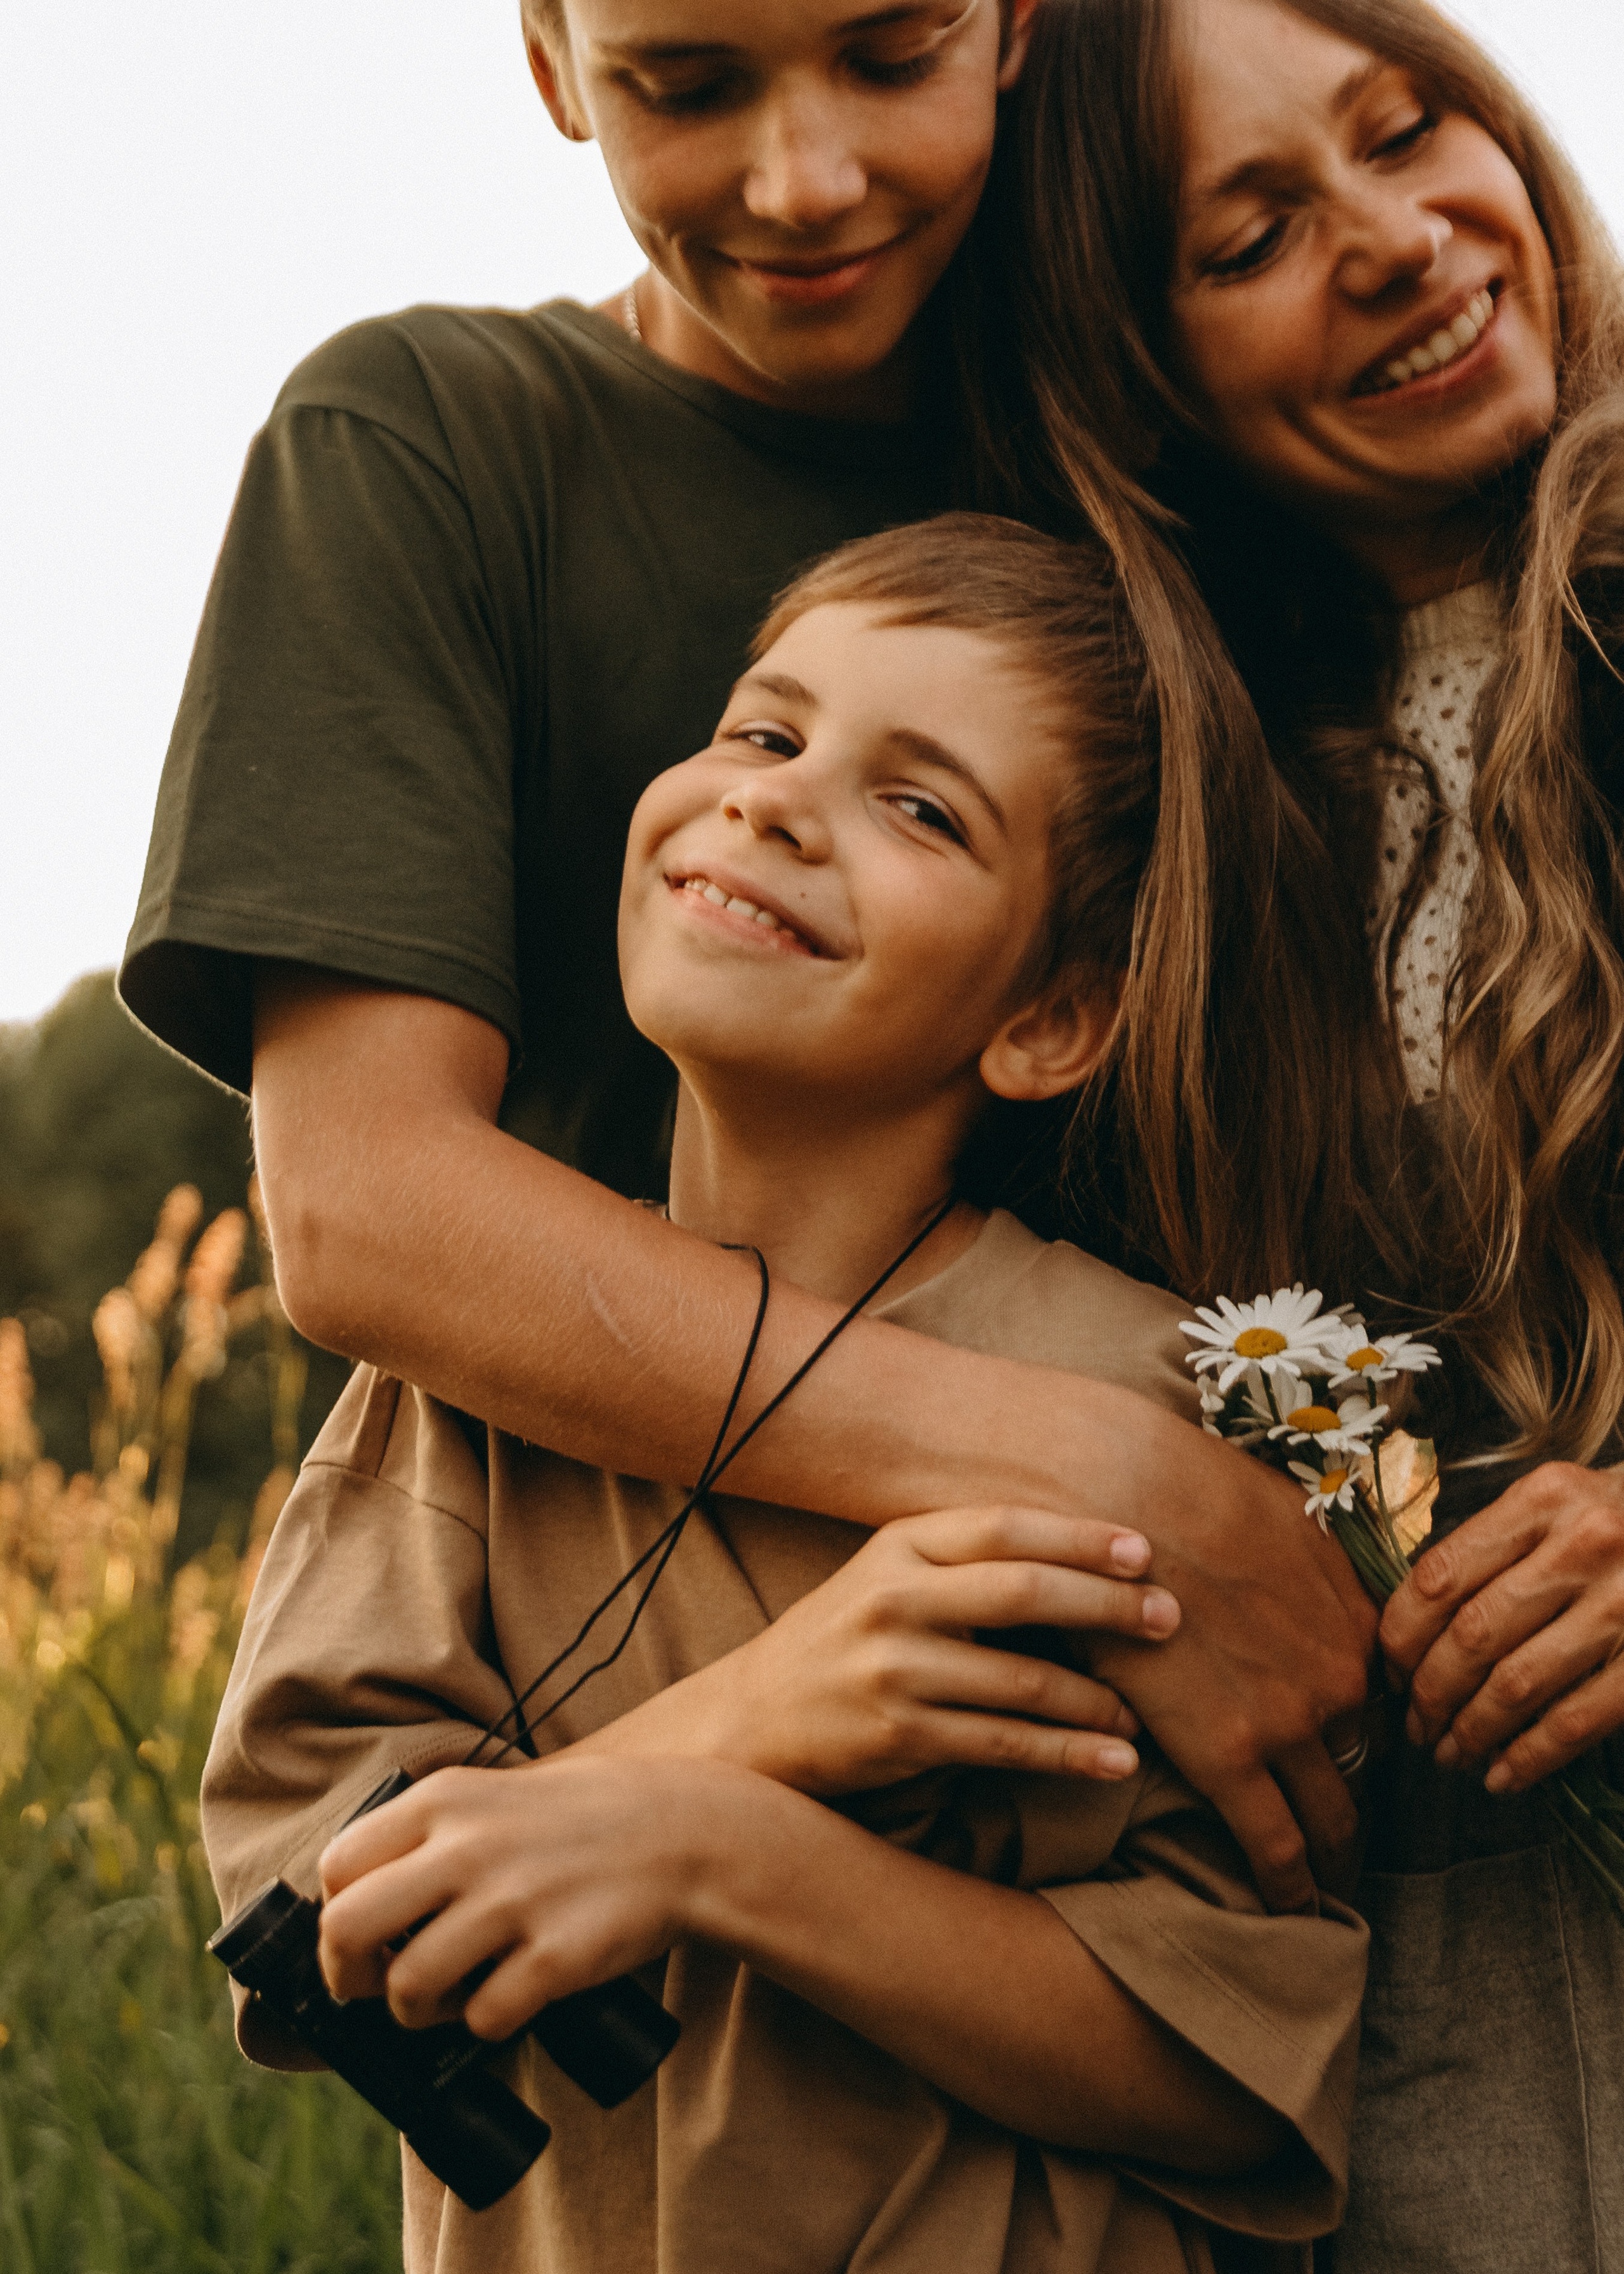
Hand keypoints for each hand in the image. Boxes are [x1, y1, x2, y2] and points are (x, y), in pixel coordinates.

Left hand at [318, 1753, 738, 2039]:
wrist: (681, 1831)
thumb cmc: (577, 1821)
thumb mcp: (489, 1798)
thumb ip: (425, 1838)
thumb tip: (354, 1907)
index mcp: (443, 1801)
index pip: (337, 1867)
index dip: (336, 1915)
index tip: (363, 1938)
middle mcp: (467, 1847)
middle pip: (347, 1930)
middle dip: (348, 1976)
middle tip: (374, 1986)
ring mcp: (511, 1903)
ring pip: (407, 1988)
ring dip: (417, 2012)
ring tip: (449, 1999)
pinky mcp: (554, 1958)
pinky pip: (484, 2020)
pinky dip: (487, 2025)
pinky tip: (508, 1999)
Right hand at [584, 1506, 1175, 1793]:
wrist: (750, 1724)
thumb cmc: (842, 1644)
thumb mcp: (888, 1579)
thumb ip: (964, 1562)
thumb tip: (1087, 1557)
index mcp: (896, 1544)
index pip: (1003, 1526)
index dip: (1080, 1536)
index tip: (1145, 1548)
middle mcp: (893, 1597)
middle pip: (1022, 1590)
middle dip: (1107, 1604)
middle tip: (1171, 1618)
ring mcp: (892, 1668)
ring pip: (1022, 1679)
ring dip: (1097, 1699)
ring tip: (1144, 1715)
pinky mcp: (896, 1736)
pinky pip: (1003, 1744)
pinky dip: (1068, 1754)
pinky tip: (1114, 1760)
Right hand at [1090, 1435, 1377, 1909]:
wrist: (1124, 1492)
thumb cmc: (1190, 1487)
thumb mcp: (1285, 1515)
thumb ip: (1318, 1570)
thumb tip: (1320, 1596)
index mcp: (1354, 1621)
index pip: (1378, 1703)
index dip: (1364, 1736)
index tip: (1352, 1760)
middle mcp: (1338, 1679)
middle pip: (1362, 1765)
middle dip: (1359, 1805)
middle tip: (1348, 1839)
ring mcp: (1286, 1724)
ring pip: (1328, 1816)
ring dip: (1332, 1855)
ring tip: (1327, 1887)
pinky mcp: (1226, 1757)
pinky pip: (1272, 1844)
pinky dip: (1288, 1885)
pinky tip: (1288, 1908)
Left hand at [1381, 1462, 1623, 1791]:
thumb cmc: (1609, 1523)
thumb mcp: (1553, 1507)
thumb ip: (1490, 1550)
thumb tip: (1412, 1629)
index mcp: (1542, 1499)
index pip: (1441, 1576)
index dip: (1402, 1635)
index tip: (1391, 1671)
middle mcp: (1584, 1545)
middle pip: (1474, 1634)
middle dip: (1431, 1693)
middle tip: (1415, 1726)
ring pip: (1519, 1682)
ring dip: (1472, 1731)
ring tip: (1449, 1755)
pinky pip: (1579, 1719)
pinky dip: (1531, 1756)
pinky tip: (1502, 1777)